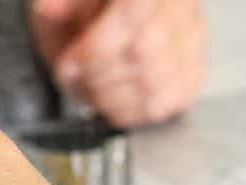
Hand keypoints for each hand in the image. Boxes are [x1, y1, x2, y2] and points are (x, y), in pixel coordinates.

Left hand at [30, 0, 208, 126]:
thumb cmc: (92, 5)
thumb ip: (61, 1)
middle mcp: (181, 6)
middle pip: (144, 54)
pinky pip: (170, 102)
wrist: (116, 16)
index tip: (70, 64)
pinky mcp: (196, 71)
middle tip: (78, 80)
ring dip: (113, 99)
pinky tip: (114, 102)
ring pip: (157, 84)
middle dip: (100, 77)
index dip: (96, 50)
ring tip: (93, 92)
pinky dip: (134, 112)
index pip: (131, 18)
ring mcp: (194, 40)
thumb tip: (50, 9)